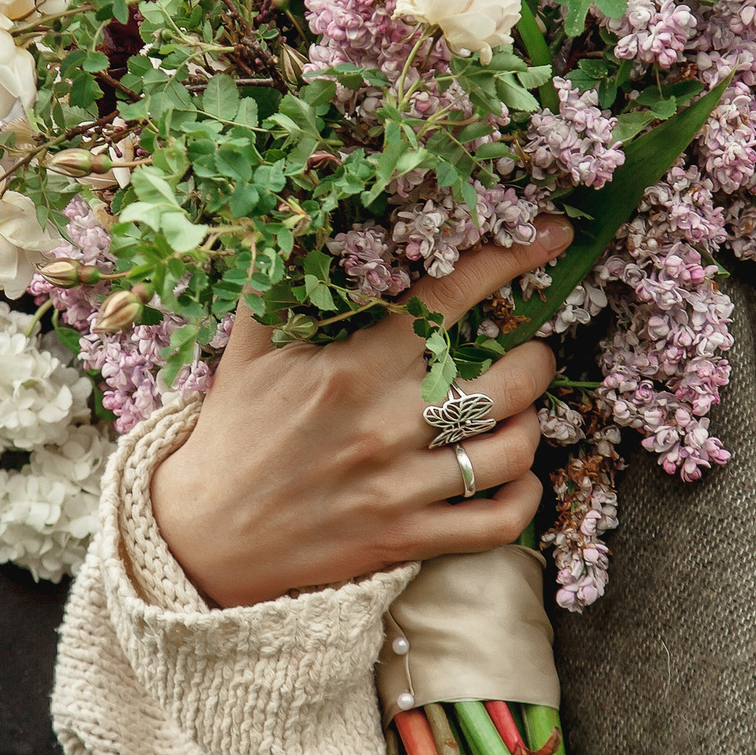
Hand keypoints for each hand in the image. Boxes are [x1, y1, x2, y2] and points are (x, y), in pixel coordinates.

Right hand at [151, 218, 568, 607]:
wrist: (203, 536)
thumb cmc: (232, 432)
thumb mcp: (249, 348)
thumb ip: (281, 280)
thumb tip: (299, 214)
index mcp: (354, 368)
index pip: (451, 298)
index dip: (510, 260)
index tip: (552, 237)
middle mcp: (386, 425)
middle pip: (507, 380)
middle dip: (536, 357)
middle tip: (531, 349)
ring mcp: (401, 488)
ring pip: (512, 450)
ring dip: (533, 422)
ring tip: (521, 408)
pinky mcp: (406, 539)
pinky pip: (496, 523)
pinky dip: (523, 498)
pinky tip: (519, 476)